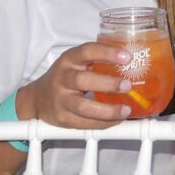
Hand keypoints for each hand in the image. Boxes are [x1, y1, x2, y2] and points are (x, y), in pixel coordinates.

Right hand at [16, 42, 132, 128]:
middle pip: (83, 80)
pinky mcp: (62, 118)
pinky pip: (84, 123)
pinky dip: (102, 123)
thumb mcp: (77, 62)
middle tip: (127, 85)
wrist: (38, 98)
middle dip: (108, 84)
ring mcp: (60, 99)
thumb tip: (136, 62)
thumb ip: (99, 61)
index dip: (107, 53)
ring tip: (125, 110)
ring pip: (83, 106)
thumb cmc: (66, 77)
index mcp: (70, 60)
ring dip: (107, 110)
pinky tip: (116, 120)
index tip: (127, 57)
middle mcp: (63, 78)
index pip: (87, 51)